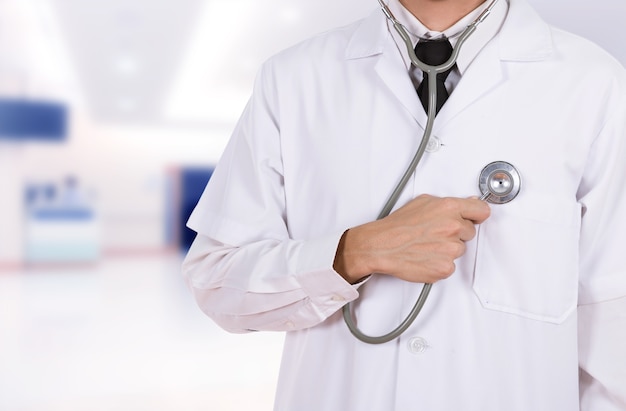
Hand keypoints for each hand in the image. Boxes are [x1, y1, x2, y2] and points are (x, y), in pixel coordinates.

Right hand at [334, 194, 490, 283]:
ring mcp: (450, 249)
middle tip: (435, 233)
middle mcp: (453, 227)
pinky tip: (425, 256)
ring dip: (447, 249)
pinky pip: (451, 266)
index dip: (477, 215)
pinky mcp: (445, 268)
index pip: (482, 211)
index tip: (475, 218)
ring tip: (427, 245)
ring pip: (460, 250)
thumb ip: (448, 204)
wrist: (381, 246)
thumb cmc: (397, 226)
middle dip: (456, 233)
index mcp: (449, 208)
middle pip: (469, 232)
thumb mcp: (423, 202)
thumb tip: (468, 204)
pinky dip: (440, 263)